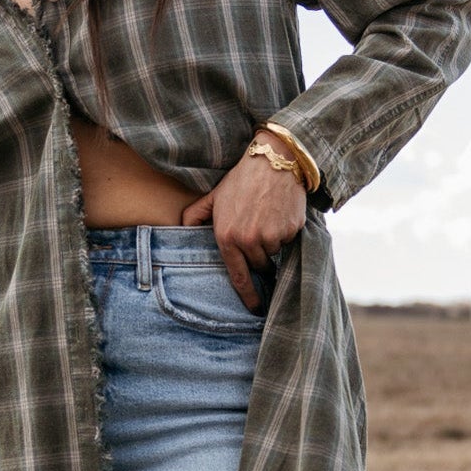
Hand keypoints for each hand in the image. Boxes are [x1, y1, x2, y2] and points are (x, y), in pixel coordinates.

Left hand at [180, 136, 306, 310]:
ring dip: (272, 242)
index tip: (254, 309)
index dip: (248, 297)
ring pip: (274, 254)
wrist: (273, 161)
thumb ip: (194, 216)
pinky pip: (288, 241)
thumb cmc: (241, 180)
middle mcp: (248, 241)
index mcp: (226, 237)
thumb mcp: (213, 197)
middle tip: (256, 230)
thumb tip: (180, 230)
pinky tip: (279, 213)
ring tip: (266, 217)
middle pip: (258, 265)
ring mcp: (270, 236)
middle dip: (258, 254)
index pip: (238, 277)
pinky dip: (285, 232)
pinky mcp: (290, 230)